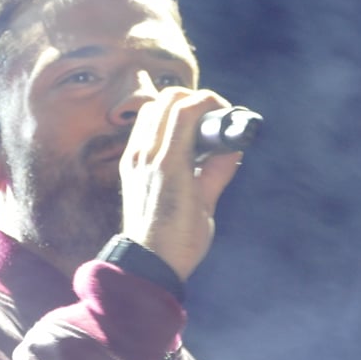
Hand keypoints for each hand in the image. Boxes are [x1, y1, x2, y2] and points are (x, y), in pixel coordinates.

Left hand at [118, 88, 242, 280]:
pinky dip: (161, 121)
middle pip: (165, 100)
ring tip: (196, 124)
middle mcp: (146, 155)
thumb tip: (232, 147)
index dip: (209, 101)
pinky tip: (179, 138)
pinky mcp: (128, 164)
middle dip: (193, 98)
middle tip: (213, 115)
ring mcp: (133, 158)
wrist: (148, 261)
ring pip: (150, 110)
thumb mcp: (208, 203)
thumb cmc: (181, 239)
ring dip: (174, 107)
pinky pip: (142, 128)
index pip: (184, 109)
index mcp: (168, 163)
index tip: (225, 112)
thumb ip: (219, 169)